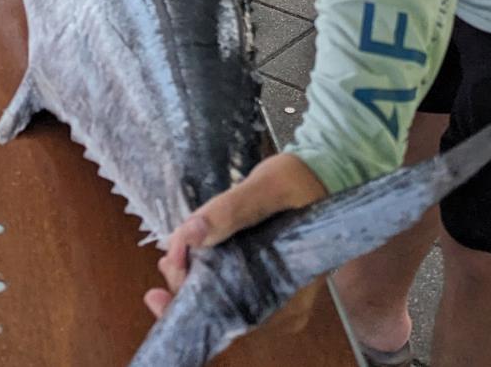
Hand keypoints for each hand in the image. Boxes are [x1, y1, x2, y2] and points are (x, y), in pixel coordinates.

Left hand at [144, 153, 327, 330]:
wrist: (323, 174)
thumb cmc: (302, 181)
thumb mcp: (270, 185)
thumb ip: (232, 209)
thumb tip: (189, 235)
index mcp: (292, 294)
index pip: (237, 315)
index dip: (198, 302)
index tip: (169, 278)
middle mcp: (283, 305)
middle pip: (227, 313)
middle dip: (190, 291)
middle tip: (167, 261)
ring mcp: (274, 294)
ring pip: (225, 301)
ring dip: (194, 283)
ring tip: (171, 258)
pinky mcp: (264, 279)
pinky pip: (230, 287)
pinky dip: (206, 275)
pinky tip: (187, 258)